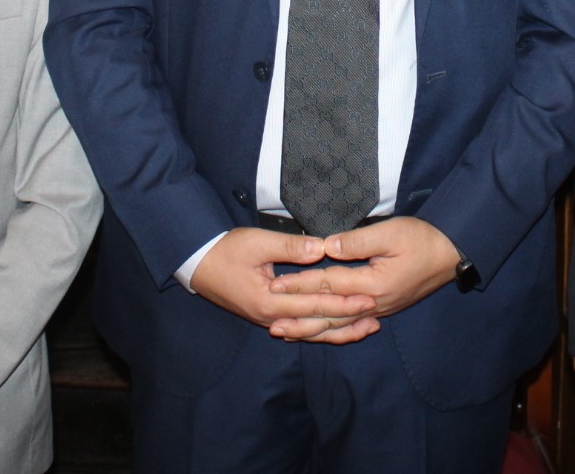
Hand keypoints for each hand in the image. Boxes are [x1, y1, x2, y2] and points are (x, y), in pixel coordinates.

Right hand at [191, 227, 378, 340]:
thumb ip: (292, 247)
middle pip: (316, 324)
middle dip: (347, 320)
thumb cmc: (226, 251)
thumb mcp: (258, 242)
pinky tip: (338, 326)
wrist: (199, 265)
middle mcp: (272, 317)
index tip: (367, 298)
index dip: (342, 302)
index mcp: (270, 301)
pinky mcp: (271, 316)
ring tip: (366, 326)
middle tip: (375, 315)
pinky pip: (301, 327)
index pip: (314, 304)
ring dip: (339, 329)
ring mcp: (271, 320)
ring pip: (310, 331)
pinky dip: (322, 328)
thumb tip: (323, 249)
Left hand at [267, 217, 459, 342]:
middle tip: (271, 323)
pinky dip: (332, 330)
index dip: (301, 284)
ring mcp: (378, 309)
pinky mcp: (382, 308)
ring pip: (339, 325)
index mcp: (372, 284)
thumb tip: (327, 246)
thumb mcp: (391, 233)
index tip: (276, 285)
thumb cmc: (422, 239)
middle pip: (329, 314)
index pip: (328, 284)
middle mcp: (373, 304)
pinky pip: (351, 325)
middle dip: (299, 317)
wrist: (451, 254)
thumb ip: (357, 242)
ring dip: (312, 329)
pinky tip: (321, 331)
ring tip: (287, 333)